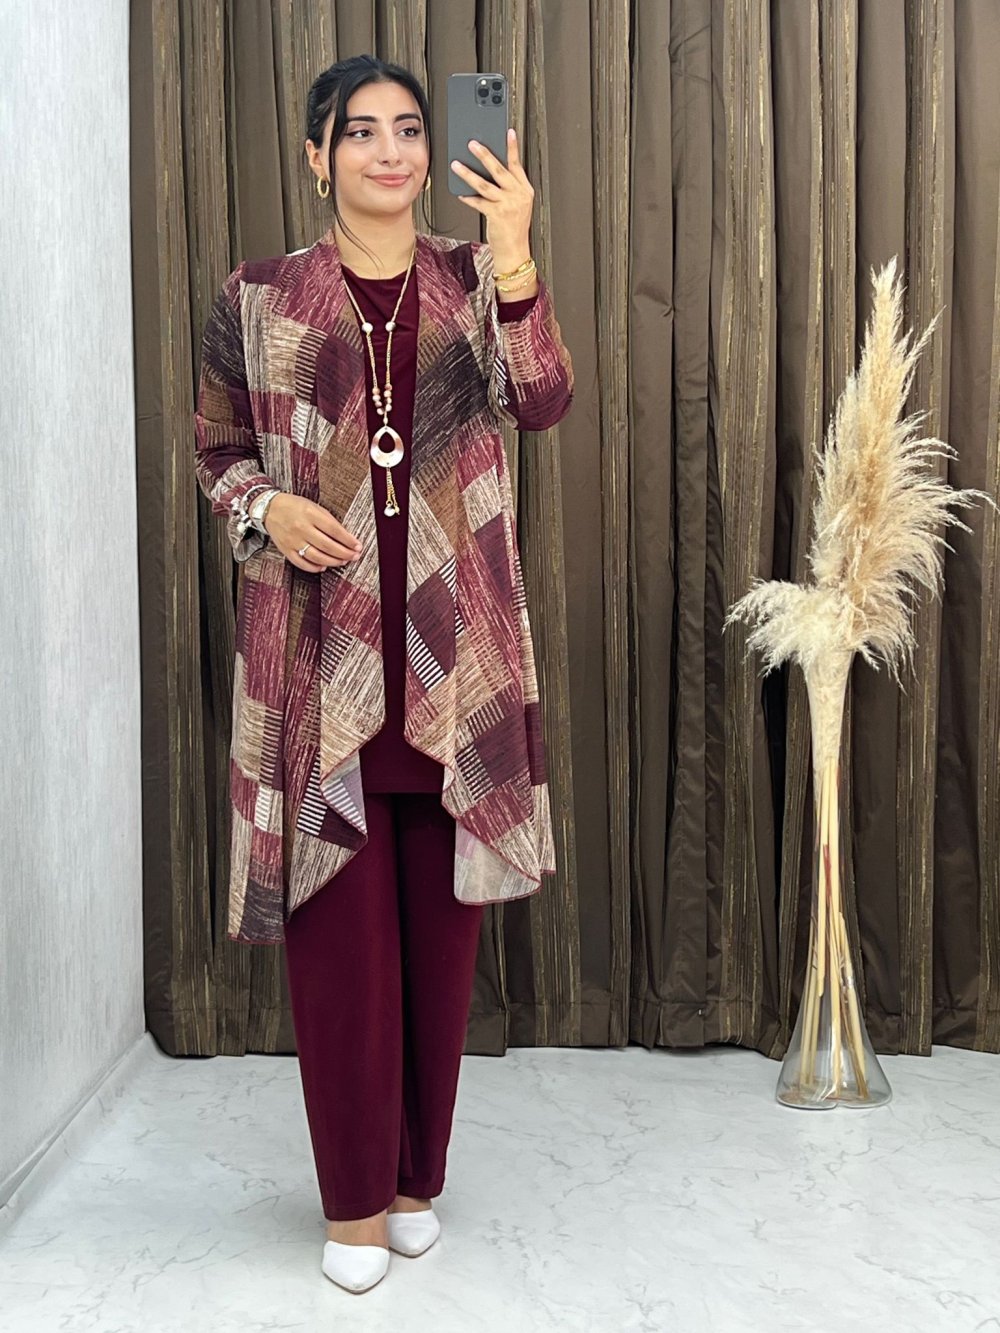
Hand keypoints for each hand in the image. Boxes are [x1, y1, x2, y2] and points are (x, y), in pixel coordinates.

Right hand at [263, 493, 363, 572]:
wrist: (269, 508)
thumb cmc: (294, 506)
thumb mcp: (314, 506)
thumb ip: (329, 521)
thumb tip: (346, 537)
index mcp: (310, 514)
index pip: (334, 530)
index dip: (348, 540)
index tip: (358, 546)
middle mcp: (301, 528)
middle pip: (328, 545)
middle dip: (344, 553)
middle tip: (354, 556)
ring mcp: (293, 540)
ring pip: (317, 557)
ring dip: (333, 561)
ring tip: (342, 561)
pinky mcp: (286, 550)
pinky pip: (302, 563)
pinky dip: (314, 567)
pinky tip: (324, 566)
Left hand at [451, 128, 533, 259]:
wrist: (514, 251)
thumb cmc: (513, 229)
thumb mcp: (518, 205)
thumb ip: (508, 188)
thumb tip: (489, 172)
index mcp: (525, 190)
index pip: (517, 164)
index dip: (512, 147)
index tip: (509, 132)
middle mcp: (518, 195)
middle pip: (499, 170)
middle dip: (485, 154)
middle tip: (472, 144)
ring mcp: (508, 205)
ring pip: (485, 184)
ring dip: (468, 173)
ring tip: (457, 165)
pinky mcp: (497, 215)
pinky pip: (478, 202)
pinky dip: (468, 198)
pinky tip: (460, 193)